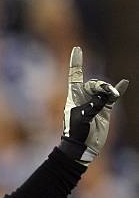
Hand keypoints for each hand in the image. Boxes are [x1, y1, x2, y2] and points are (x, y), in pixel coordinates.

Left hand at [59, 46, 128, 165]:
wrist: (82, 147)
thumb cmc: (76, 133)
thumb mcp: (82, 117)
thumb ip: (94, 104)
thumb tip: (107, 97)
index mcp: (74, 97)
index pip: (75, 76)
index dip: (76, 62)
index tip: (77, 49)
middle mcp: (84, 98)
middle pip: (94, 83)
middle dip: (101, 85)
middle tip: (107, 94)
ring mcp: (95, 103)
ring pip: (104, 89)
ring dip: (109, 91)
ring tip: (112, 96)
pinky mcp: (104, 110)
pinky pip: (112, 97)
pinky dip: (118, 91)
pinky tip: (124, 83)